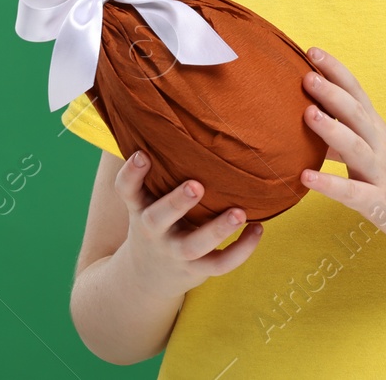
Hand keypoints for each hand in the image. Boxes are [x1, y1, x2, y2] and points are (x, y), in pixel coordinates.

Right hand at [111, 150, 263, 299]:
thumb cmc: (154, 219)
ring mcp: (175, 252)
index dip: (131, 173)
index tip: (143, 154)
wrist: (146, 277)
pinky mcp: (196, 270)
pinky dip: (241, 250)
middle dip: (176, 203)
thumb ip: (156, 166)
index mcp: (140, 207)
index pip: (126, 190)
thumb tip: (168, 108)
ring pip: (193, 246)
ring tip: (240, 213)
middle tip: (196, 185)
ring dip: (217, 230)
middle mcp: (153, 230)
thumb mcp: (144, 198)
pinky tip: (259, 230)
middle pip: (158, 218)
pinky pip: (219, 265)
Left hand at [298, 47, 385, 250]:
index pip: (357, 93)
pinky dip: (329, 184)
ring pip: (356, 148)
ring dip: (332, 130)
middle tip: (306, 74)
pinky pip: (352, 193)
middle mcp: (381, 146)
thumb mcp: (375, 151)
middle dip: (331, 92)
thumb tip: (309, 119)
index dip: (336, 71)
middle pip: (356, 114)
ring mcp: (381, 174)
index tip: (312, 51)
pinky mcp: (380, 203)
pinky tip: (306, 178)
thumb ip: (344, 136)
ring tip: (307, 114)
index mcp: (378, 131)